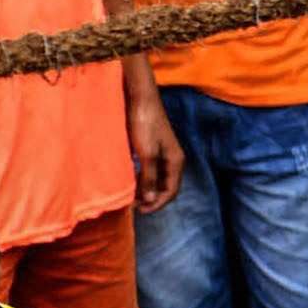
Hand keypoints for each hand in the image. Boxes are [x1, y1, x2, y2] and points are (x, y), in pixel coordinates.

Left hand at [125, 81, 183, 214]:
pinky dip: (142, 176)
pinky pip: (151, 168)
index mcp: (176, 162)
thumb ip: (149, 177)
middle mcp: (173, 159)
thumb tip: (150, 199)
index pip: (171, 191)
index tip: (139, 210)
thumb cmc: (144, 123)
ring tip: (131, 194)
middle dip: (151, 198)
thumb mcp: (146, 153)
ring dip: (146, 188)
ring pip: (157, 177)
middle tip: (134, 205)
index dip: (157, 204)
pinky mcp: (153, 146)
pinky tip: (131, 178)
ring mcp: (164, 152)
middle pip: (166, 186)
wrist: (140, 97)